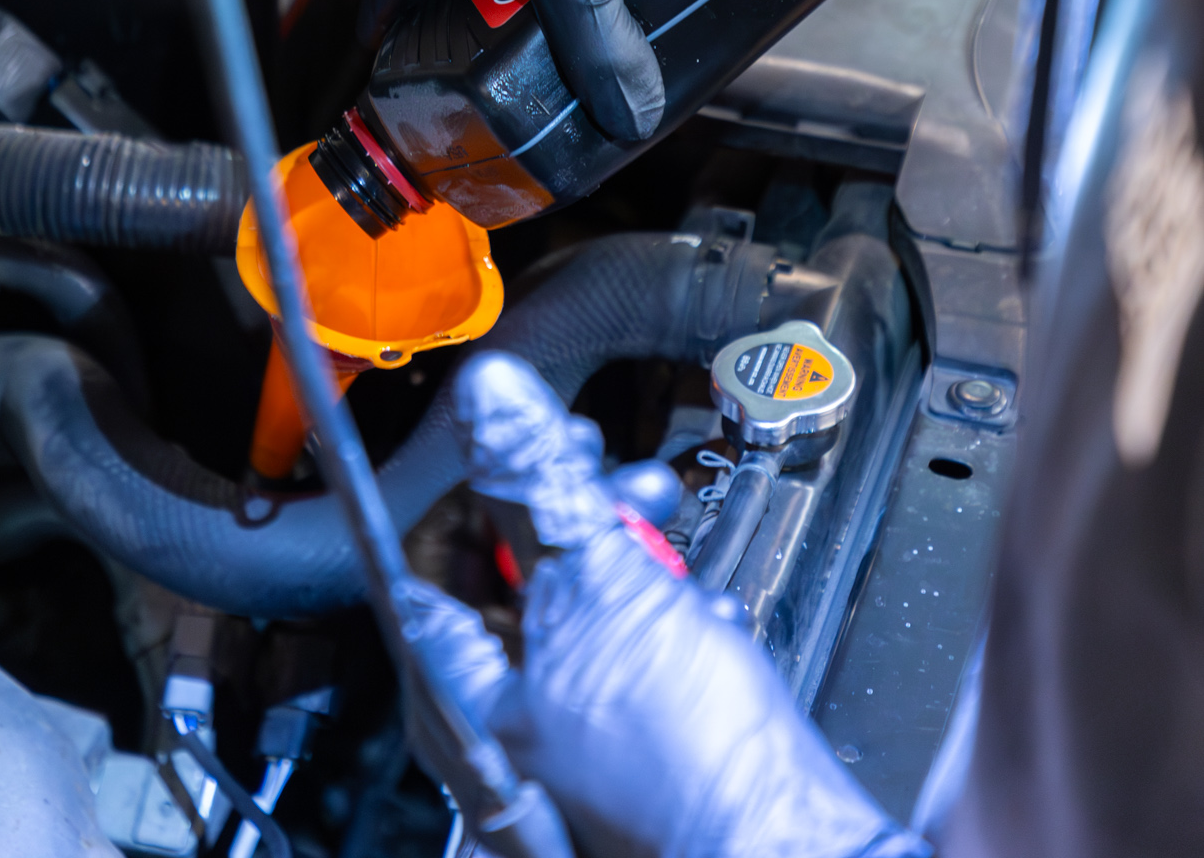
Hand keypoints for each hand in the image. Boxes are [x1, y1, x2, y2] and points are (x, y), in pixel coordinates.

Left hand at [406, 353, 929, 857]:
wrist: (780, 837)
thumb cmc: (684, 757)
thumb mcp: (604, 585)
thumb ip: (537, 484)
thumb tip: (488, 397)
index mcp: (455, 690)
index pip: (430, 553)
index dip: (477, 478)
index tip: (523, 435)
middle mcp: (493, 718)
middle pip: (502, 571)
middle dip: (561, 504)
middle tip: (597, 464)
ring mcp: (557, 732)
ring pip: (566, 600)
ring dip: (616, 545)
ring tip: (659, 519)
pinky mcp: (619, 738)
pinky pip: (612, 645)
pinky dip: (649, 607)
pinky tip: (689, 598)